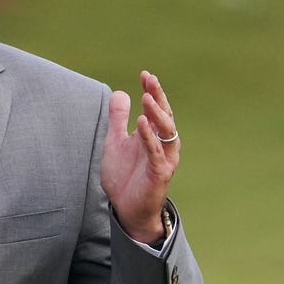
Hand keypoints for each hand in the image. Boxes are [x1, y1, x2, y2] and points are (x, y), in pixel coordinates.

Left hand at [100, 71, 179, 243]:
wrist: (126, 208)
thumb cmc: (124, 176)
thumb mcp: (116, 142)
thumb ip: (118, 119)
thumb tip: (120, 92)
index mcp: (153, 135)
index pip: (156, 109)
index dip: (152, 91)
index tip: (144, 75)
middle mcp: (163, 144)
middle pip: (165, 116)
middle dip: (158, 97)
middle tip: (150, 80)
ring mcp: (163, 158)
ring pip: (167, 132)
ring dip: (157, 114)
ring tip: (147, 98)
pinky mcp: (159, 174)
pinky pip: (156, 153)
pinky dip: (149, 138)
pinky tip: (141, 123)